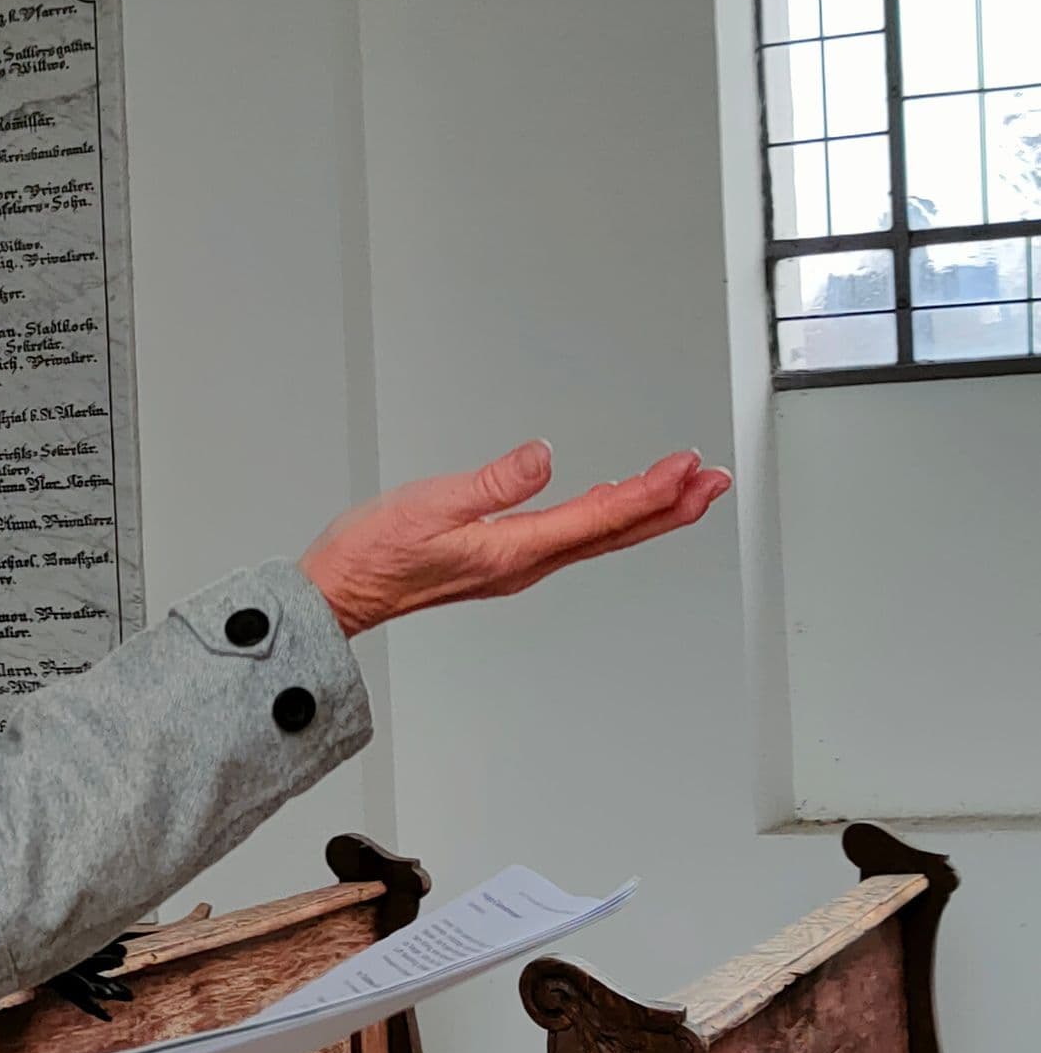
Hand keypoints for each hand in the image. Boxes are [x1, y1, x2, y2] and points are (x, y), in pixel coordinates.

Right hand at [299, 440, 728, 636]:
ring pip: (599, 537)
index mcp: (514, 551)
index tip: (687, 468)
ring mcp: (514, 566)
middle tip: (714, 482)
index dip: (650, 491)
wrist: (338, 595)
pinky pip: (572, 538)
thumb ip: (492, 482)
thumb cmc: (372, 556)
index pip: (600, 516)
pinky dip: (606, 518)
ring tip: (684, 491)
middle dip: (670, 507)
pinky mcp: (501, 560)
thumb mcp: (430, 505)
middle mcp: (524, 564)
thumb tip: (542, 458)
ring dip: (646, 513)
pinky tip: (613, 504)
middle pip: (614, 534)